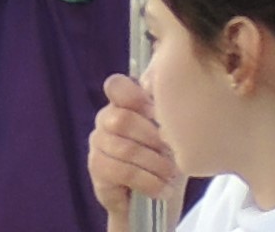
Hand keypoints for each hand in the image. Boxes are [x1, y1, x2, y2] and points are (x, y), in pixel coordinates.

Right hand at [91, 73, 178, 219]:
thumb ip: (170, 108)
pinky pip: (121, 172)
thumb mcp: (177, 126)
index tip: (159, 111)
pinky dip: (147, 181)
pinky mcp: (96, 168)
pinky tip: (162, 188)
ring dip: (155, 163)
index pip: (116, 86)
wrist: (161, 188)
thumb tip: (178, 95)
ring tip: (172, 172)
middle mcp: (107, 118)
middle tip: (175, 148)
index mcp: (126, 100)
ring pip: (125, 149)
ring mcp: (98, 143)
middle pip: (122, 120)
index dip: (135, 96)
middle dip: (154, 136)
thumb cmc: (173, 149)